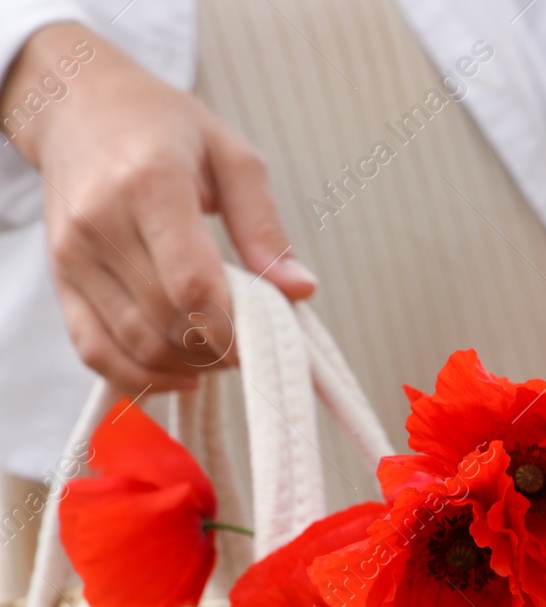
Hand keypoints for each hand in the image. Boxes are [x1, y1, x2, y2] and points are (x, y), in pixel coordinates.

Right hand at [1, 23, 314, 394]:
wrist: (79, 108)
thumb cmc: (164, 128)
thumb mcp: (232, 157)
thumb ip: (265, 226)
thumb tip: (302, 290)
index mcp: (149, 184)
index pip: (192, 284)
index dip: (233, 327)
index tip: (264, 338)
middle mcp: (101, 222)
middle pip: (167, 322)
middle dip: (219, 349)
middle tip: (252, 345)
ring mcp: (74, 254)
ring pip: (134, 343)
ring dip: (188, 365)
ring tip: (222, 351)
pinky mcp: (60, 277)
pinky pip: (94, 349)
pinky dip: (139, 377)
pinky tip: (181, 373)